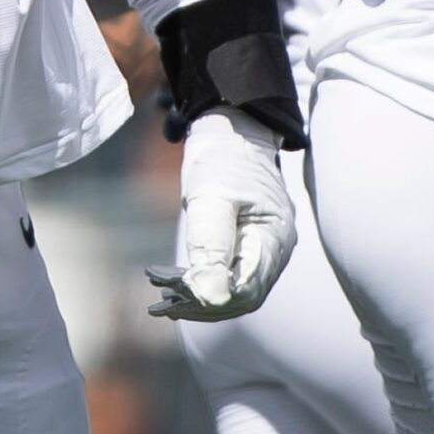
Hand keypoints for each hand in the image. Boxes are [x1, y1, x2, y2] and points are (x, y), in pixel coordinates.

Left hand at [146, 110, 296, 321]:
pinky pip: (228, 276)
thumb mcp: (212, 196)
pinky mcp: (248, 245)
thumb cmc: (223, 157)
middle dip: (199, 303)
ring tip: (160, 300)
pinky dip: (201, 284)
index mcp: (273, 238)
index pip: (245, 290)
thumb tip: (210, 296)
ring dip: (197, 299)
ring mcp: (263, 248)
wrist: (231, 130)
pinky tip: (173, 287)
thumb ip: (211, 244)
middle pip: (240, 297)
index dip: (210, 298)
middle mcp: (274, 250)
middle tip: (160, 301)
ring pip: (233, 291)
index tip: (173, 291)